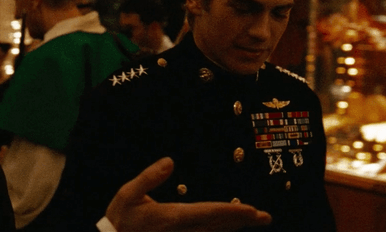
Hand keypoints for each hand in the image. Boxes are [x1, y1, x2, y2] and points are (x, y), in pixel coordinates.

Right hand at [106, 157, 271, 231]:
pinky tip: (230, 228)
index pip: (208, 213)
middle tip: (264, 216)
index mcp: (171, 217)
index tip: (251, 210)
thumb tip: (170, 161)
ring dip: (235, 226)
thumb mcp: (128, 193)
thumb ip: (150, 176)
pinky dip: (221, 231)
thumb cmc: (121, 218)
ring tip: (255, 220)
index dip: (231, 211)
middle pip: (218, 226)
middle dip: (242, 220)